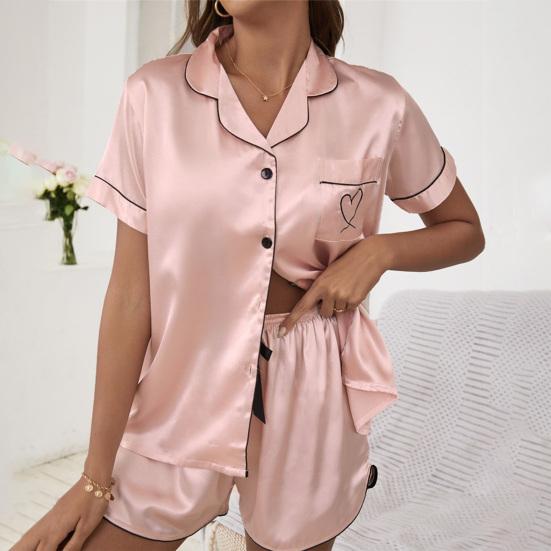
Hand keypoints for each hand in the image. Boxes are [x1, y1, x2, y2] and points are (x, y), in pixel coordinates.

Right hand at [10, 475, 110, 550]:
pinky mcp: (54, 512)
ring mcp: (50, 517)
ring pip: (30, 535)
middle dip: (24, 550)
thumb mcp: (87, 527)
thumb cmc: (93, 503)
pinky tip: (35, 542)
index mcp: (56, 530)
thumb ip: (73, 545)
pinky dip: (31, 538)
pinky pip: (37, 529)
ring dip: (26, 545)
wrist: (94, 479)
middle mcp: (49, 524)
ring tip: (23, 549)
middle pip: (28, 544)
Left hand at [277, 236, 391, 336]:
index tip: (281, 332)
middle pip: (323, 313)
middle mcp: (329, 293)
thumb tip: (297, 283)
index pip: (301, 307)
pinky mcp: (355, 301)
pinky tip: (354, 290)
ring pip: (336, 312)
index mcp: (319, 284)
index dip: (291, 321)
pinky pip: (349, 310)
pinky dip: (351, 303)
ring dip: (340, 304)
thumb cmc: (348, 260)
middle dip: (328, 306)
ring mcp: (343, 298)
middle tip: (336, 291)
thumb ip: (313, 281)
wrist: (370, 256)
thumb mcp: (328, 270)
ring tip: (346, 288)